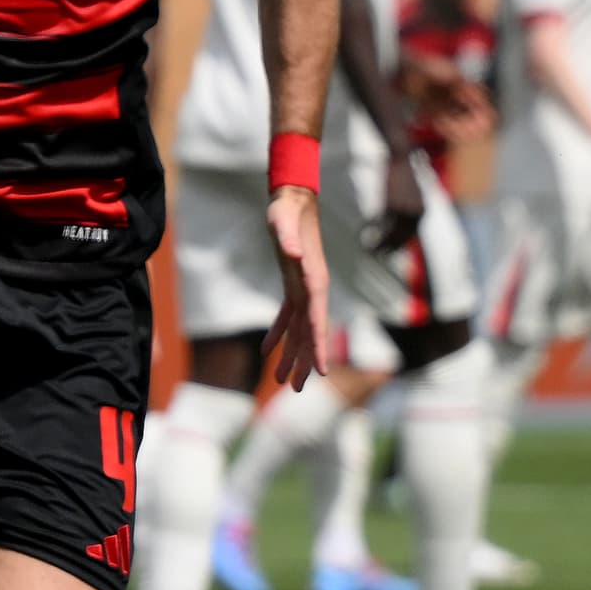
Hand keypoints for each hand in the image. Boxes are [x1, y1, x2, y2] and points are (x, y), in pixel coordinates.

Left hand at [264, 185, 335, 390]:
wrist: (293, 199)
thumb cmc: (287, 210)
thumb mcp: (283, 221)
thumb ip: (287, 238)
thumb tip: (293, 254)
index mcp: (314, 280)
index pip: (317, 320)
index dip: (319, 346)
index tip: (321, 372)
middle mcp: (312, 288)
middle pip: (310, 332)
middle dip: (304, 361)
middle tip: (296, 389)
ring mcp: (304, 287)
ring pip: (299, 329)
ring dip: (292, 354)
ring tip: (283, 381)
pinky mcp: (292, 283)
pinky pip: (287, 315)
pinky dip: (278, 333)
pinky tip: (269, 351)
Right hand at [366, 147, 425, 260]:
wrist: (400, 156)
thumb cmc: (403, 172)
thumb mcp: (409, 192)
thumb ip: (407, 207)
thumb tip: (396, 218)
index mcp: (422, 211)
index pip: (411, 235)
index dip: (399, 245)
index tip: (389, 251)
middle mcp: (416, 213)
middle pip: (402, 238)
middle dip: (390, 248)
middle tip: (378, 255)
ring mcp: (404, 209)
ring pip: (391, 233)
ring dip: (380, 243)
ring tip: (370, 249)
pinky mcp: (391, 204)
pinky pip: (381, 222)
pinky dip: (372, 229)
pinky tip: (364, 232)